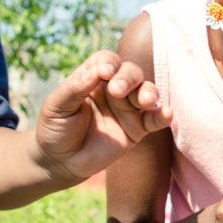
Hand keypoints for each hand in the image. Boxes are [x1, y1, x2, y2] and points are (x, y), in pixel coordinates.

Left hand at [35, 50, 172, 181]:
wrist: (59, 161)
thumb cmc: (55, 128)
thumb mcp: (57, 106)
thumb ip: (75, 88)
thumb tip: (98, 72)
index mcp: (94, 78)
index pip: (108, 61)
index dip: (109, 64)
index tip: (104, 74)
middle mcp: (114, 89)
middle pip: (130, 72)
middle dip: (128, 78)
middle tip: (117, 91)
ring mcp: (127, 108)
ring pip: (146, 92)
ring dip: (148, 92)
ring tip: (147, 100)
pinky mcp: (137, 129)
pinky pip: (154, 120)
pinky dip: (162, 115)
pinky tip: (167, 113)